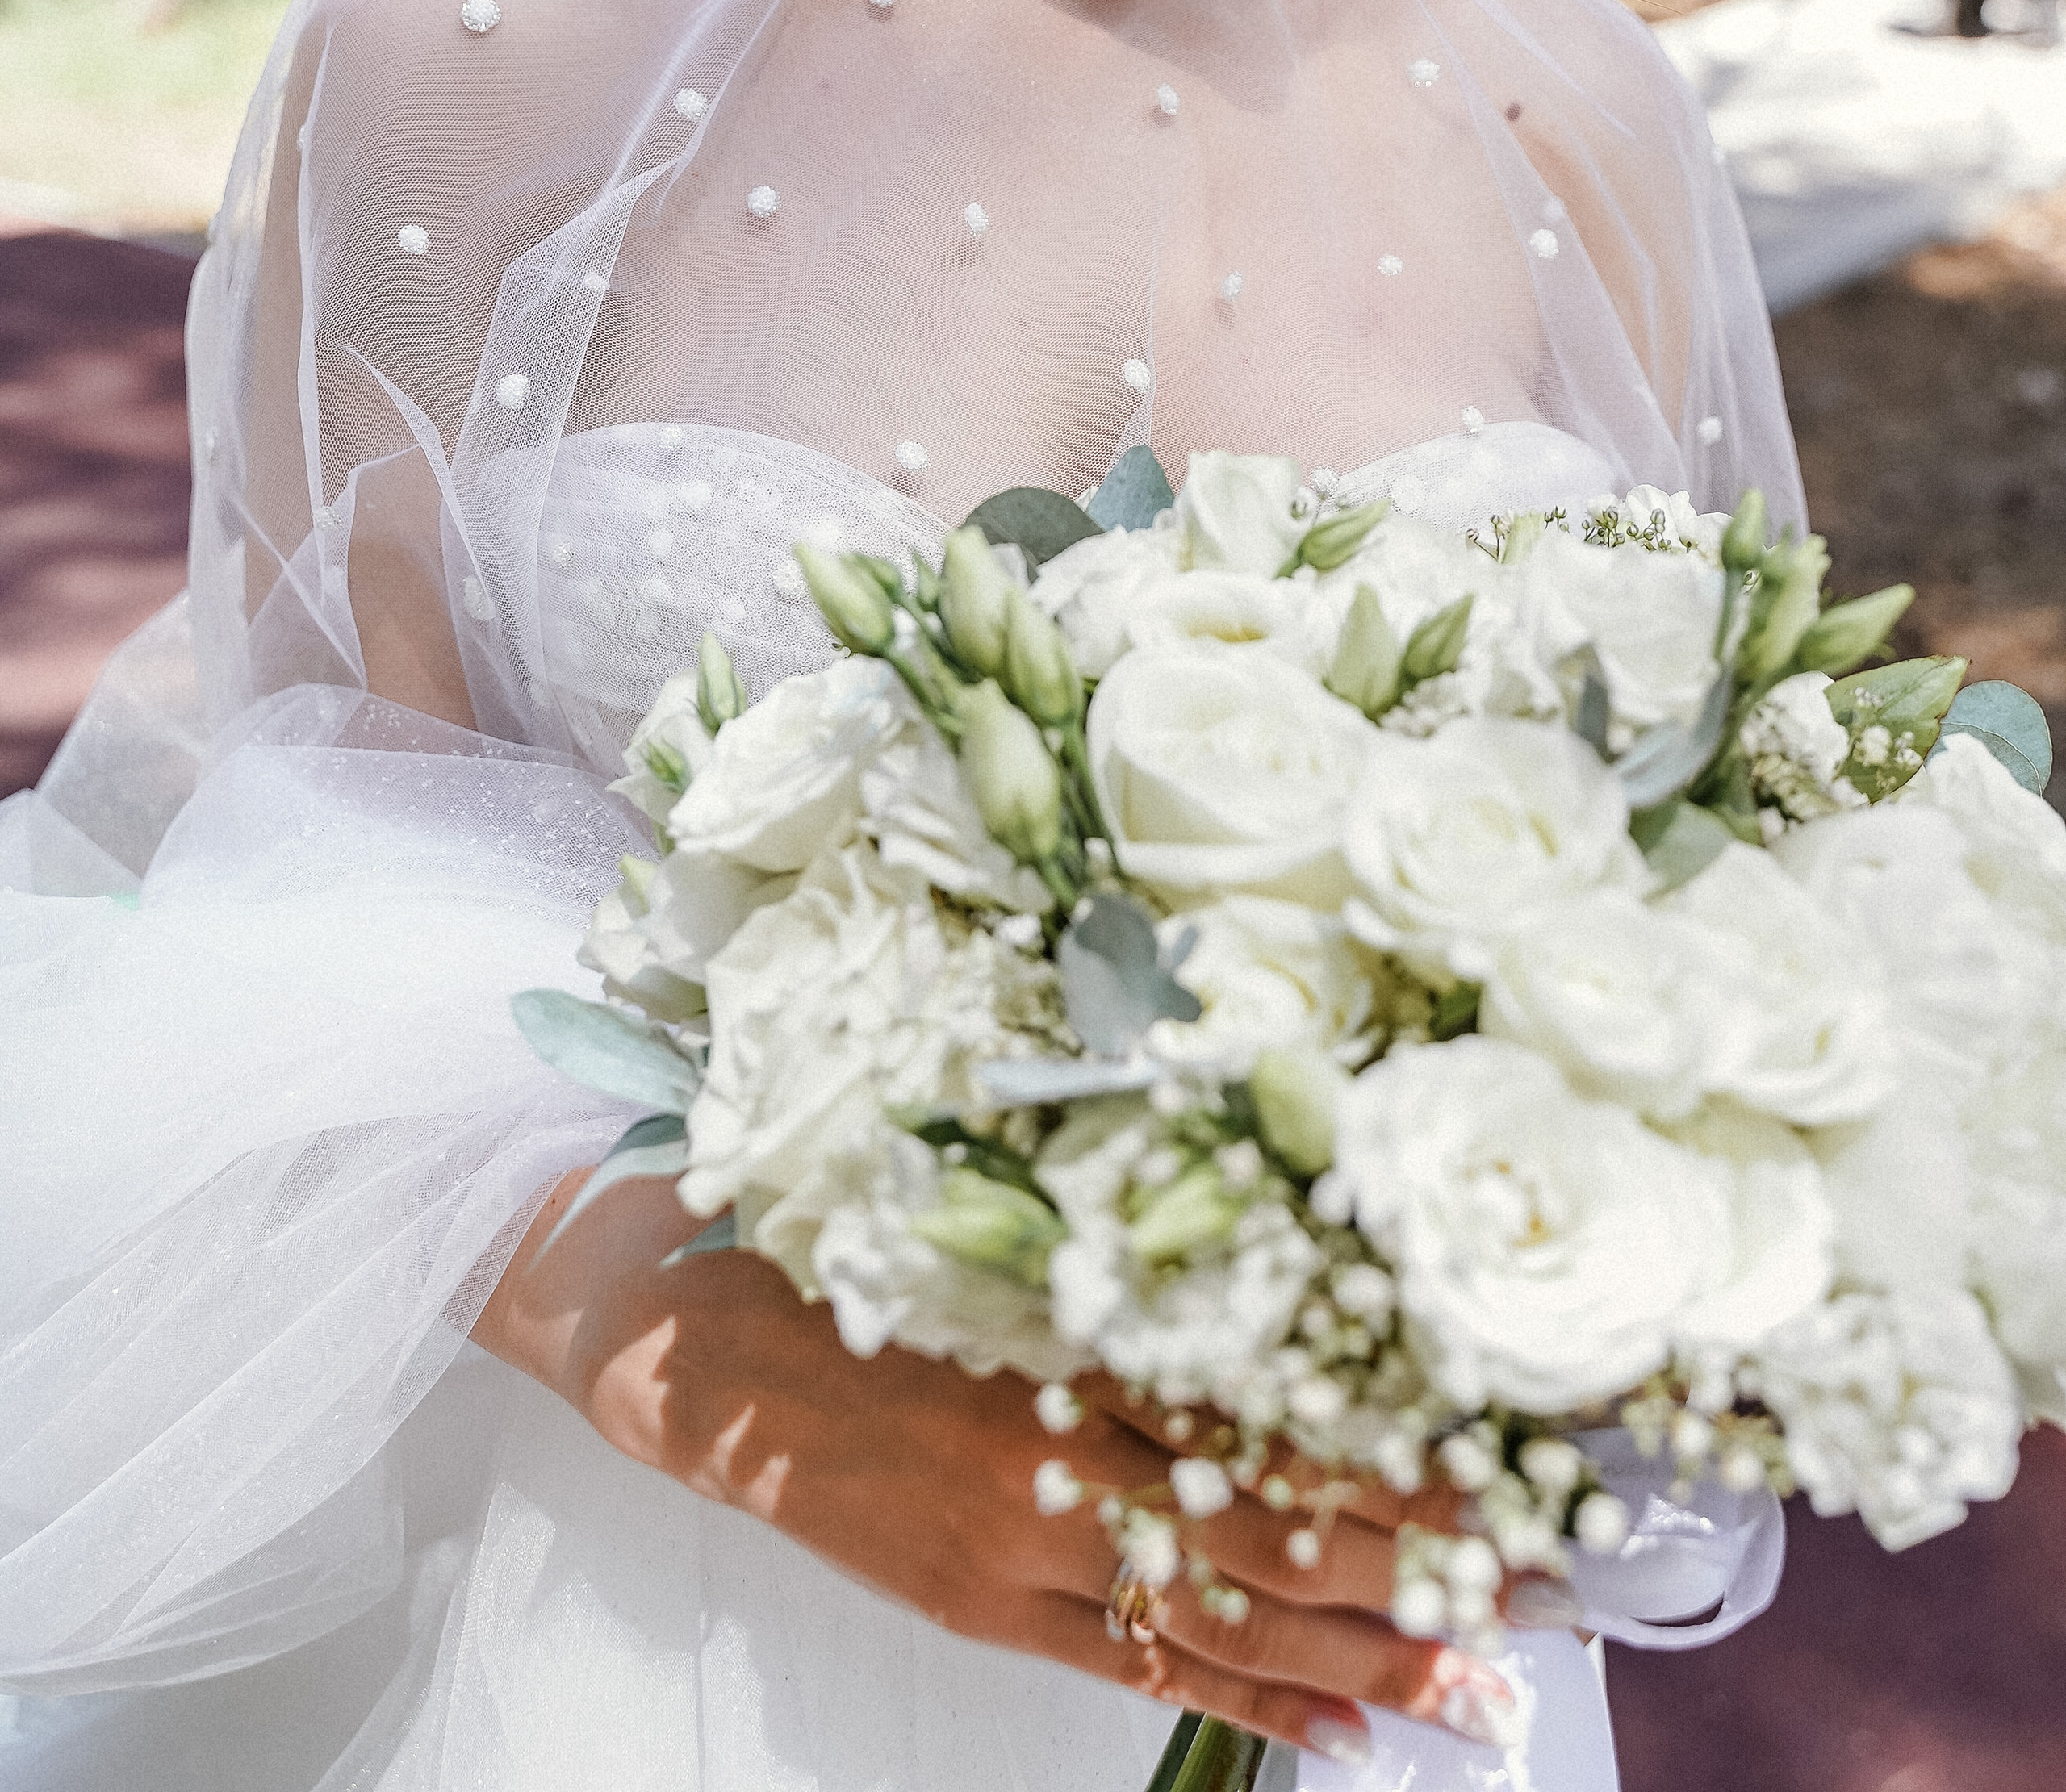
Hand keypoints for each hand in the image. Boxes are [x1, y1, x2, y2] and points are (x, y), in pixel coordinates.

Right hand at [475, 1172, 1517, 1756]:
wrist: (696, 1352)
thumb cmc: (853, 1262)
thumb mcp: (994, 1238)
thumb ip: (1123, 1275)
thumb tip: (1285, 1279)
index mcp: (1070, 1334)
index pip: (1271, 1407)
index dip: (1394, 1445)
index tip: (1508, 1462)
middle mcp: (1062, 1446)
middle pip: (1273, 1520)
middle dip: (1419, 1560)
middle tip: (1547, 1589)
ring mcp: (1023, 1542)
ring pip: (1223, 1608)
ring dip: (1360, 1649)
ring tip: (1478, 1684)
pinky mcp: (986, 1607)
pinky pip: (1137, 1665)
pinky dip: (1243, 1697)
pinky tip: (1335, 1728)